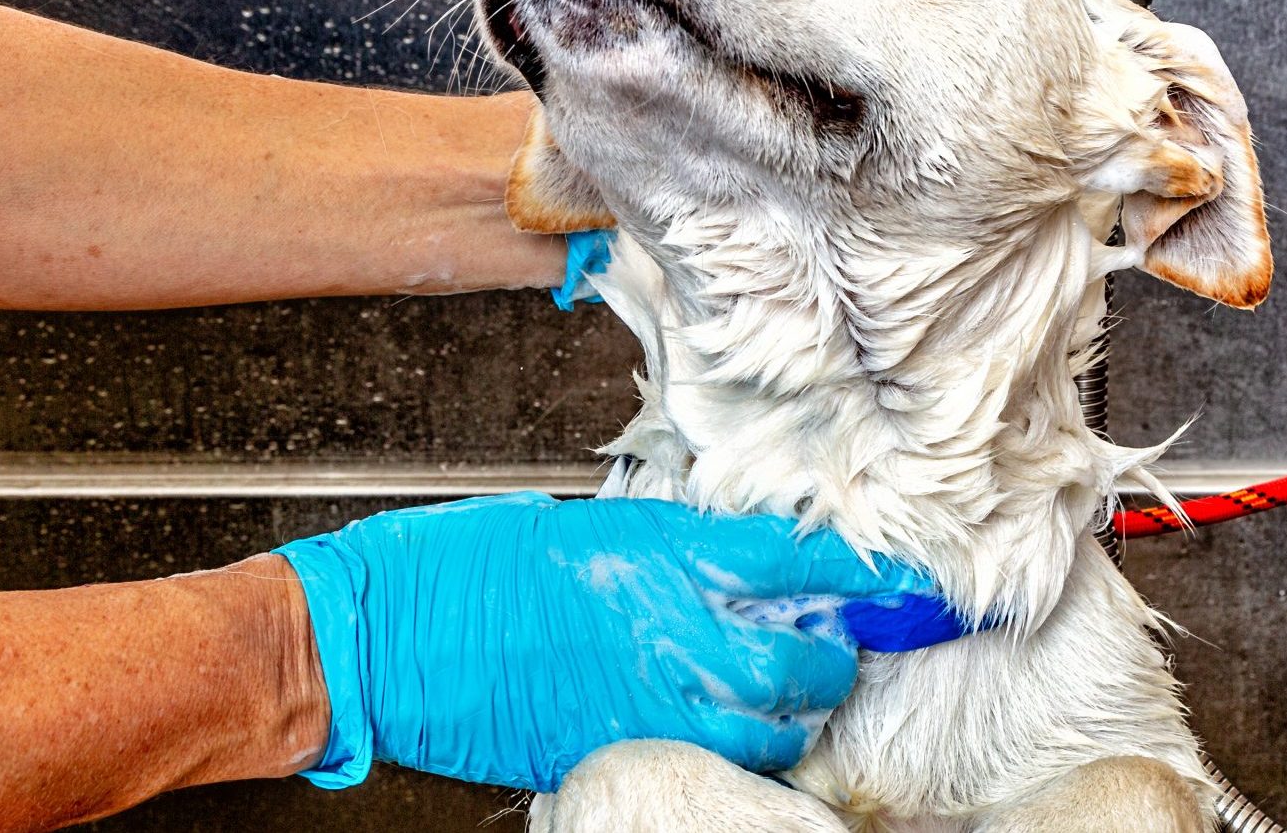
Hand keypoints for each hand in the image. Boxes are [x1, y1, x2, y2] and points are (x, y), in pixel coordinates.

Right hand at [275, 492, 951, 792]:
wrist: (378, 637)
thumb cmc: (458, 565)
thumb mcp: (574, 526)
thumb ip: (659, 549)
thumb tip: (727, 569)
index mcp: (654, 552)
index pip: (799, 567)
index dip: (866, 581)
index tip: (907, 591)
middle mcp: (663, 630)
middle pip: (802, 665)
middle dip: (832, 661)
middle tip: (830, 647)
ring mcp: (641, 703)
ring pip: (765, 730)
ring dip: (787, 714)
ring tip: (776, 693)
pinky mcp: (611, 752)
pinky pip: (704, 760)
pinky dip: (728, 747)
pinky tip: (712, 723)